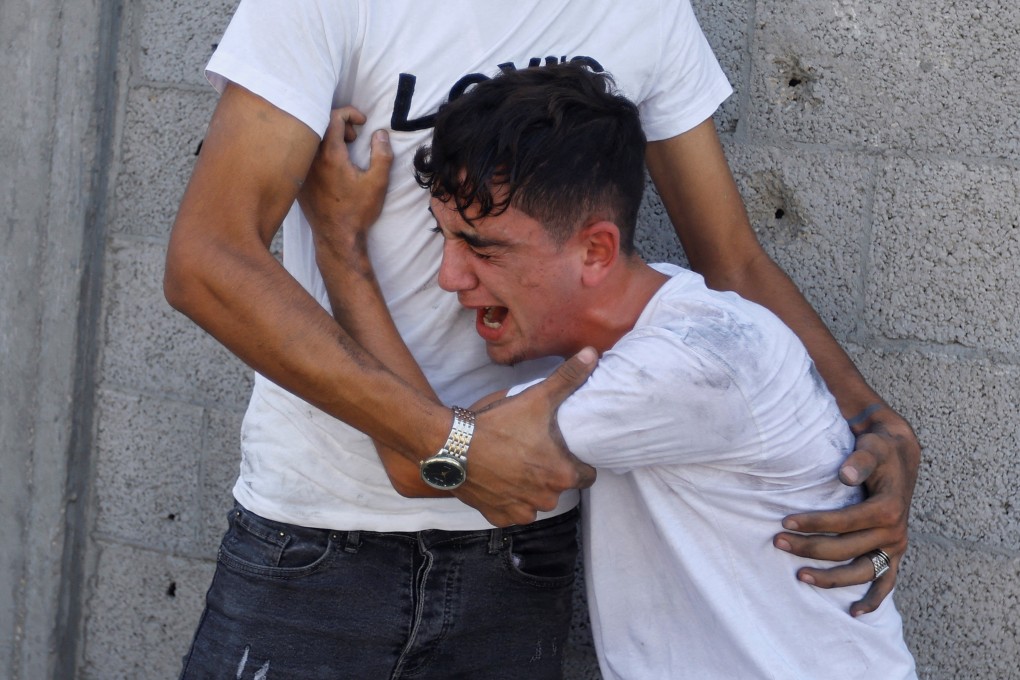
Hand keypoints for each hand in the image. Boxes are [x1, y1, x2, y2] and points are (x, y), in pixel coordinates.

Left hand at [297, 107, 392, 259]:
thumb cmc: (358, 211)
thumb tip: (380, 133)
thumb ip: (382, 154)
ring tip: (345, 151)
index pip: (333, 117)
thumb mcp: (378, 183)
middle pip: (320, 123)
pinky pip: (305, 154)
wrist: (337, 236)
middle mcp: (312, 158)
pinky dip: (319, 150)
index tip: (363, 122)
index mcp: (331, 155)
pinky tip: (332, 165)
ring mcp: (303, 169)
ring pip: (311, 138)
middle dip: (340, 123)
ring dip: (329, 137)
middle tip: (355, 138)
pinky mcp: (299, 179)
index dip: (350, 113)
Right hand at [452, 348, 598, 526]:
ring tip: (515, 465)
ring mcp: (521, 511)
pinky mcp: (499, 516)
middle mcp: (546, 499)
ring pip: (536, 502)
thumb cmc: (496, 423)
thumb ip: (568, 377)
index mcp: (562, 474)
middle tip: (534, 452)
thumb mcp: (536, 397)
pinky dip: (508, 500)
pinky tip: (499, 480)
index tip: (562, 449)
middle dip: (551, 474)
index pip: (587, 475)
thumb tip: (592, 354)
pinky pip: (512, 513)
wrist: (450, 445)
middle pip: (560, 488)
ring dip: (530, 489)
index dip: (576, 461)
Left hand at [773, 404, 919, 615]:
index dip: (814, 523)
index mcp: (888, 509)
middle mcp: (894, 532)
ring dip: (831, 578)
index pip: (845, 522)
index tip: (785, 521)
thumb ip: (860, 461)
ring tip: (800, 576)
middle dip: (809, 548)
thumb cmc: (880, 450)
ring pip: (861, 571)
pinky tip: (855, 612)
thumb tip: (845, 475)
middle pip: (846, 548)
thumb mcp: (872, 448)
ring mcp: (895, 547)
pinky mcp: (893, 553)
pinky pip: (886, 582)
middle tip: (777, 542)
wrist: (899, 455)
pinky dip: (873, 600)